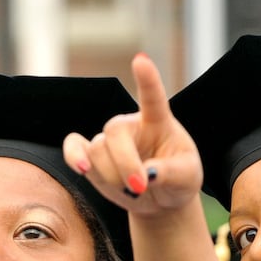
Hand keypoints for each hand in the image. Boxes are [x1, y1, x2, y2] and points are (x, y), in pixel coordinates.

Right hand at [62, 53, 202, 215]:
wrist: (162, 199)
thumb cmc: (179, 180)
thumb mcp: (187, 178)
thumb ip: (170, 172)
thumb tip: (148, 174)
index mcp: (158, 121)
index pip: (152, 96)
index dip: (147, 79)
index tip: (141, 61)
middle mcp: (130, 125)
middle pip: (115, 132)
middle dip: (125, 163)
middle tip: (140, 187)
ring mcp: (109, 141)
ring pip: (97, 150)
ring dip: (113, 176)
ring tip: (132, 190)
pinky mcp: (92, 158)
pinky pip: (73, 148)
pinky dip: (74, 157)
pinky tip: (83, 168)